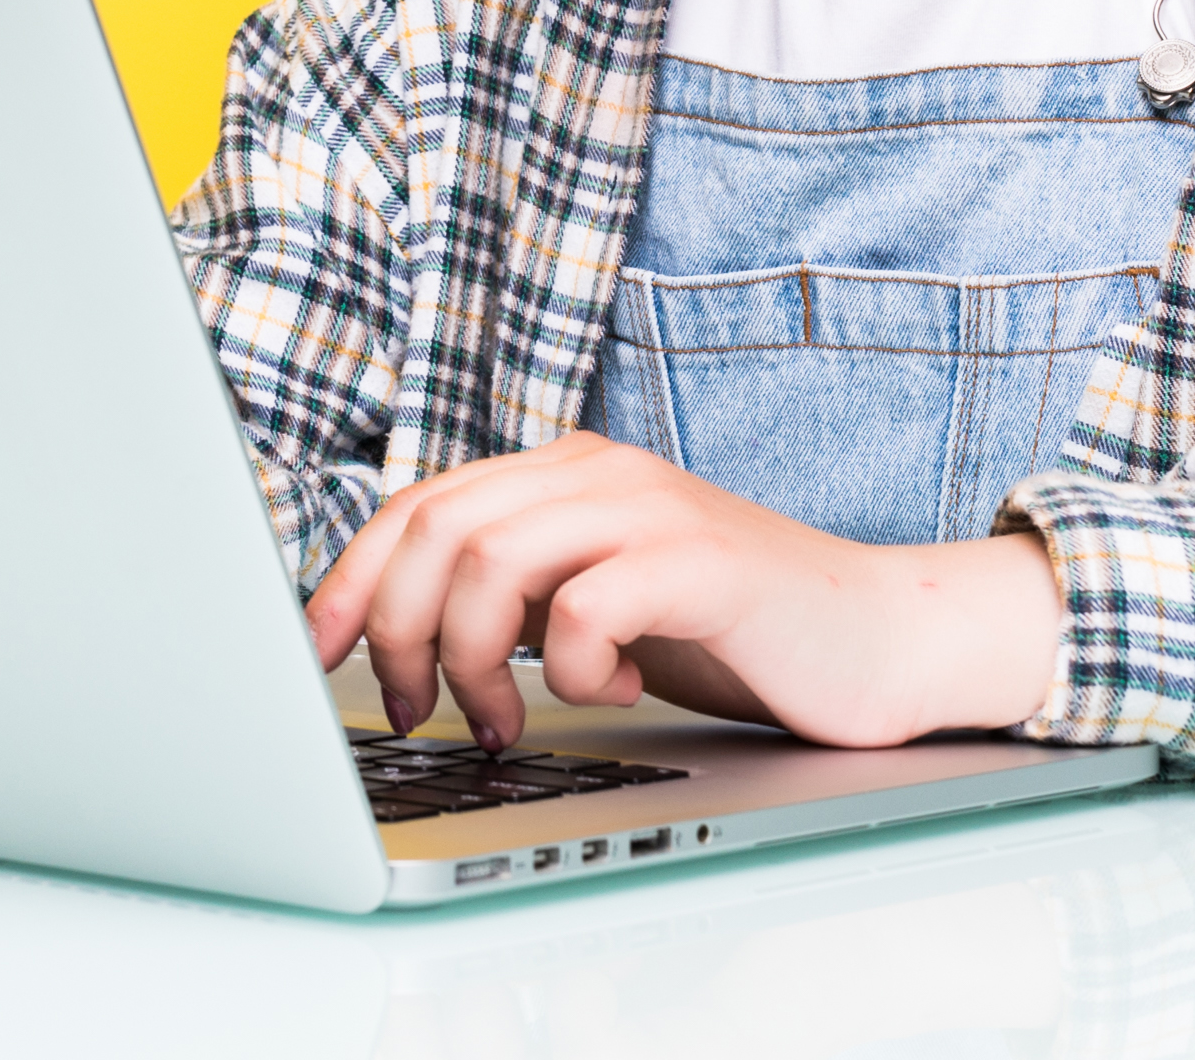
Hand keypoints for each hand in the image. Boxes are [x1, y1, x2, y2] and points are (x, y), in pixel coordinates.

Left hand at [301, 432, 1064, 751]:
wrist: (878, 640)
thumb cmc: (730, 633)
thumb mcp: (592, 606)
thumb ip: (509, 597)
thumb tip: (390, 638)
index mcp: (560, 473)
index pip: (417, 504)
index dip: (351, 579)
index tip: (316, 655)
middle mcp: (595, 471)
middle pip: (436, 528)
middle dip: (398, 632)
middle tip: (418, 712)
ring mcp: (650, 508)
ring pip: (492, 562)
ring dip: (472, 663)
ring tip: (510, 722)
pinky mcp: (701, 561)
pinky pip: (584, 607)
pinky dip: (572, 669)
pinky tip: (611, 691)